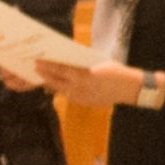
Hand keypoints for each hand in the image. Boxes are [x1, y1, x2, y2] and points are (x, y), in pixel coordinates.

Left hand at [35, 57, 149, 108]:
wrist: (128, 89)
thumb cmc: (115, 71)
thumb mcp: (98, 63)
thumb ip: (82, 65)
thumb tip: (69, 61)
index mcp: (83, 76)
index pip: (60, 70)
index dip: (48, 66)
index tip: (38, 62)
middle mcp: (79, 89)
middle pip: (57, 82)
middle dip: (45, 75)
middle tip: (36, 68)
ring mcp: (81, 98)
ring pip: (61, 90)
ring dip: (52, 83)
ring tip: (45, 77)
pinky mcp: (84, 102)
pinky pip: (70, 95)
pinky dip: (63, 90)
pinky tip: (59, 86)